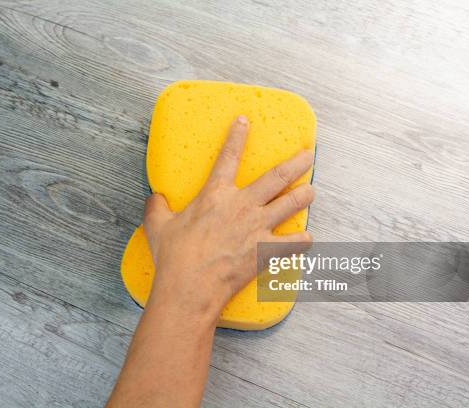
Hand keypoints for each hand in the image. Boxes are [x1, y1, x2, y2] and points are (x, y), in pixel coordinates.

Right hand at [143, 115, 314, 319]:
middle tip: (308, 154)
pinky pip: (294, 243)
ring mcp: (257, 227)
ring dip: (305, 195)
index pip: (228, 156)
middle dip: (295, 163)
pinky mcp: (266, 250)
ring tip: (312, 190)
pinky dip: (303, 240)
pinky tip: (307, 238)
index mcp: (216, 194)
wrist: (190, 286)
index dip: (237, 136)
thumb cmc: (174, 256)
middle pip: (276, 177)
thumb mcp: (158, 225)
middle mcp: (242, 205)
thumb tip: (156, 199)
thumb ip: (158, 207)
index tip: (245, 120)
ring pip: (291, 203)